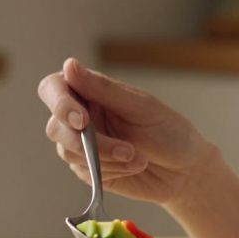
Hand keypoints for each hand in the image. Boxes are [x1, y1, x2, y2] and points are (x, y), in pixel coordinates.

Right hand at [37, 58, 214, 204]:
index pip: (54, 88)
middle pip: (56, 126)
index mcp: (91, 91)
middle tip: (125, 149)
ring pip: (68, 152)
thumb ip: (103, 89)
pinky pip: (83, 172)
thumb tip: (69, 65)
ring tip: (137, 157)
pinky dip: (111, 171)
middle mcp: (81, 116)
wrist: (185, 171)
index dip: (59, 103)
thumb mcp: (141, 107)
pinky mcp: (87, 170)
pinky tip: (133, 167)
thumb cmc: (169, 131)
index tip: (82, 119)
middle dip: (88, 142)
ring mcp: (81, 144)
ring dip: (106, 158)